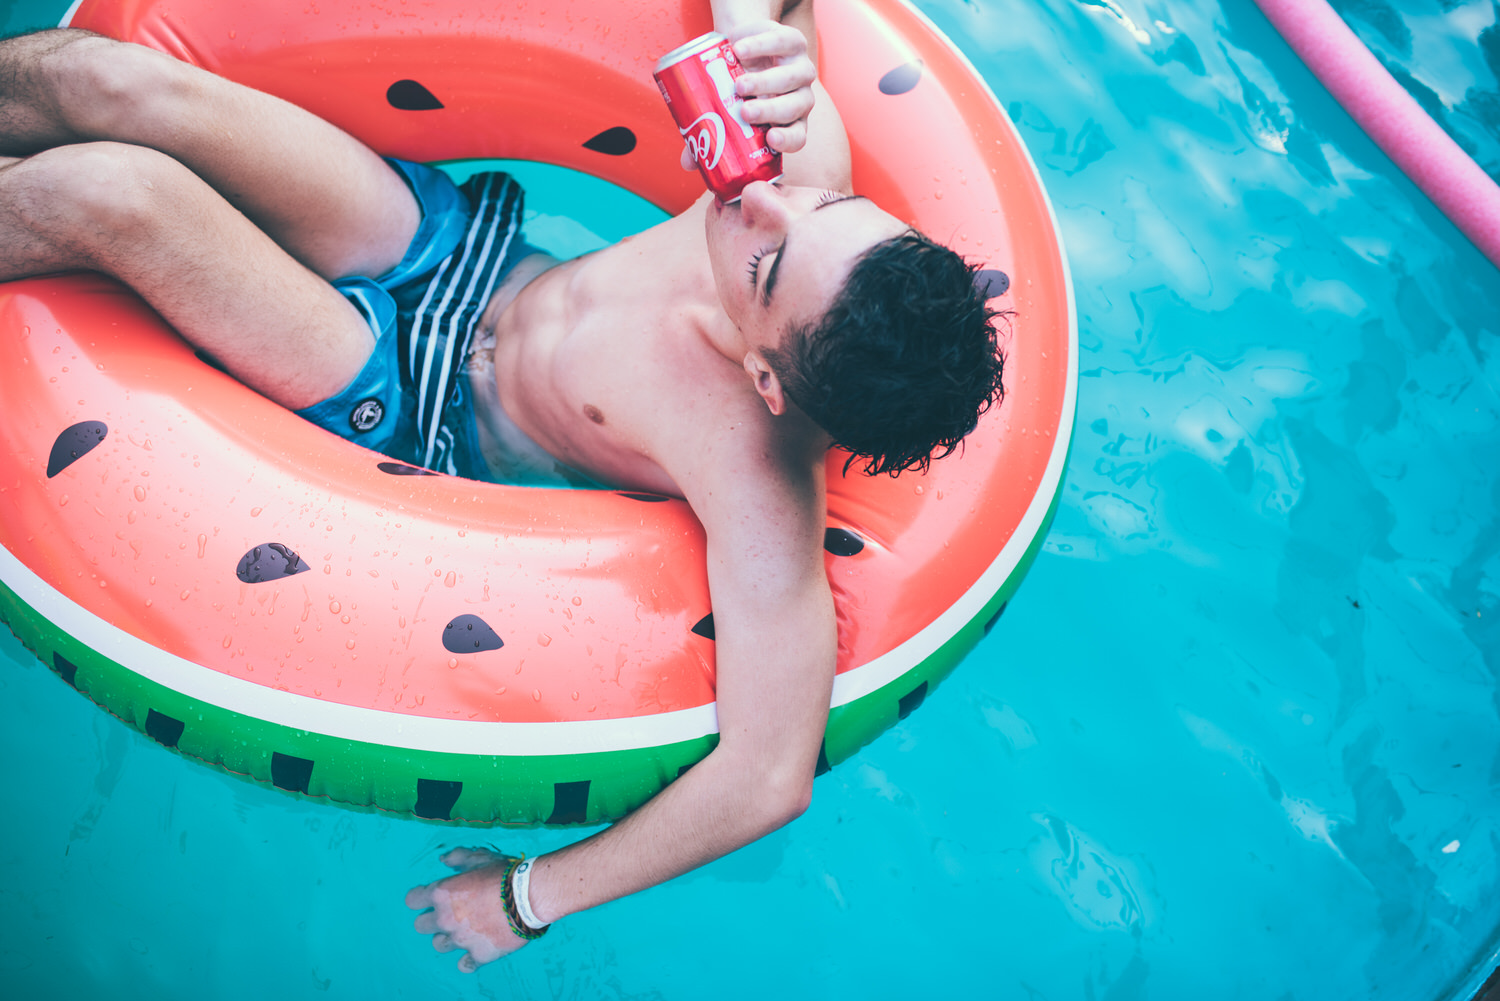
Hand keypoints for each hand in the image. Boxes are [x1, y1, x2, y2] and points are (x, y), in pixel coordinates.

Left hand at [405, 847, 528, 971]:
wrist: (531, 896)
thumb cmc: (505, 874)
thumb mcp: (480, 858)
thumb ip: (457, 857)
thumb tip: (443, 859)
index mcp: (442, 893)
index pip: (412, 900)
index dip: (421, 897)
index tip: (431, 897)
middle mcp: (445, 918)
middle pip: (420, 925)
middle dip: (432, 919)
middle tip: (450, 913)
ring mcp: (460, 939)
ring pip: (439, 945)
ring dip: (449, 938)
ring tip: (466, 930)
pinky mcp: (478, 954)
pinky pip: (464, 965)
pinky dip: (469, 959)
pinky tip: (476, 949)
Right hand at [679, 19, 814, 168]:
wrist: (744, 46)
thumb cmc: (735, 87)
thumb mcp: (725, 111)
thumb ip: (708, 135)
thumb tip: (688, 163)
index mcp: (788, 123)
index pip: (796, 137)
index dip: (787, 140)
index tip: (771, 139)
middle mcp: (799, 98)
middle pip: (793, 108)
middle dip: (770, 111)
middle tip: (745, 112)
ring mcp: (799, 70)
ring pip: (791, 79)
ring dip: (765, 83)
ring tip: (739, 84)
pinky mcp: (793, 42)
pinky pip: (782, 43)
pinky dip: (761, 46)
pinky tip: (739, 50)